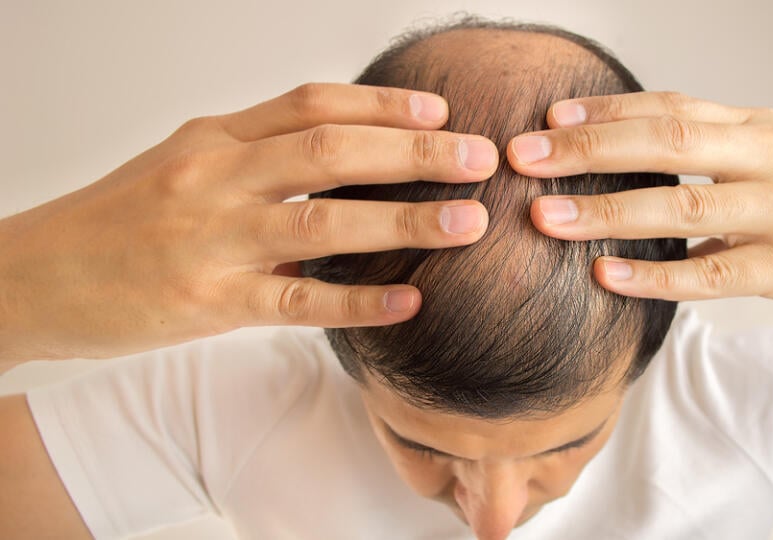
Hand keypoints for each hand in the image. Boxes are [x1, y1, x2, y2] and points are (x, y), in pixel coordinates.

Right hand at [0, 84, 497, 360]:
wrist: (35, 277)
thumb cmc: (120, 222)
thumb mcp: (183, 169)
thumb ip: (257, 161)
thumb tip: (346, 165)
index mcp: (214, 140)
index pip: (311, 105)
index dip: (382, 105)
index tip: (439, 112)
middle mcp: (215, 179)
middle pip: (332, 151)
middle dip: (415, 153)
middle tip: (479, 158)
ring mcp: (211, 241)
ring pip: (324, 222)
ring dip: (405, 220)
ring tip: (467, 221)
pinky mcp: (207, 305)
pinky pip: (298, 303)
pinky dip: (359, 300)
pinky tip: (410, 299)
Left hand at [507, 92, 772, 317]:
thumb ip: (719, 153)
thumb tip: (642, 161)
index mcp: (761, 127)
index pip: (671, 109)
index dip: (605, 112)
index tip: (548, 118)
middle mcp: (770, 158)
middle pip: (665, 145)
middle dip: (588, 149)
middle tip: (525, 157)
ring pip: (682, 206)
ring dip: (607, 210)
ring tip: (545, 216)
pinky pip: (713, 273)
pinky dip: (656, 274)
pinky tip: (608, 276)